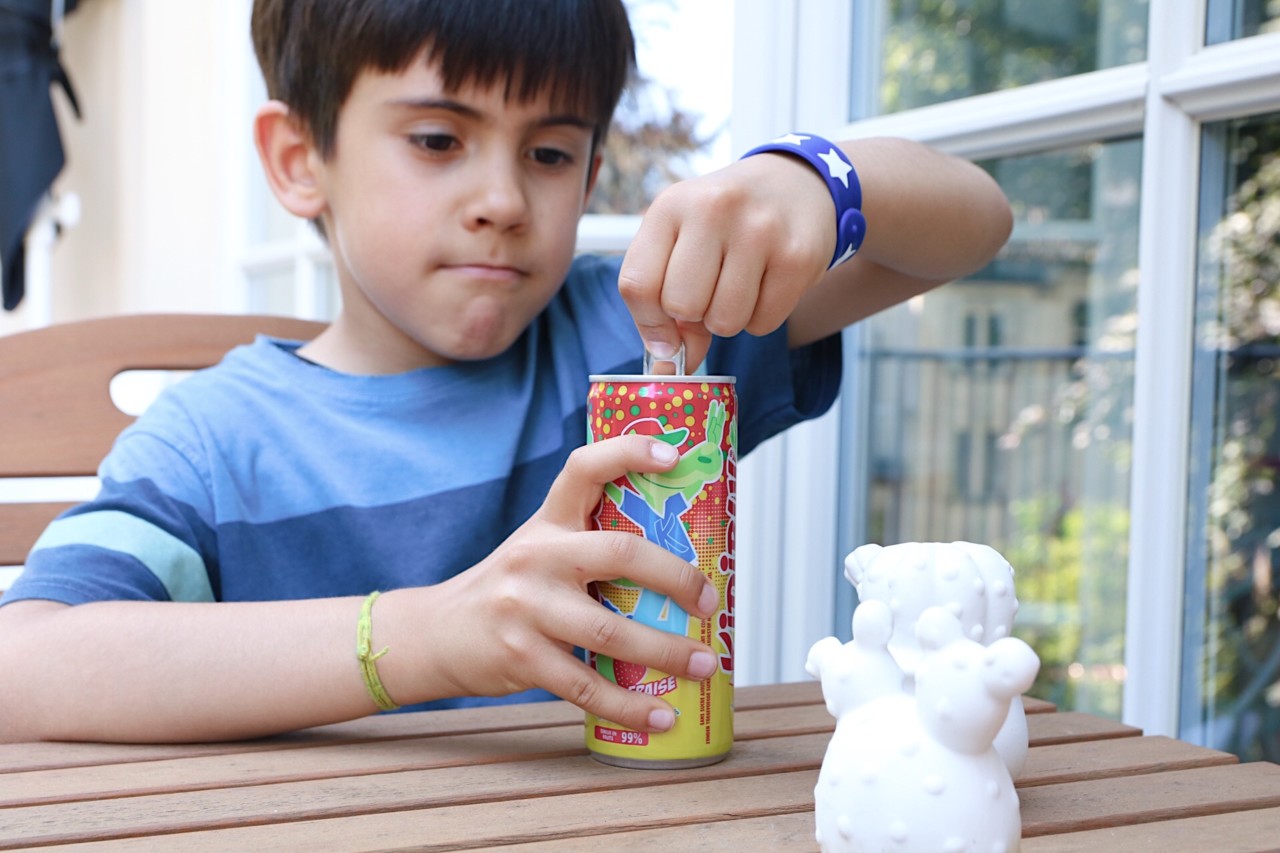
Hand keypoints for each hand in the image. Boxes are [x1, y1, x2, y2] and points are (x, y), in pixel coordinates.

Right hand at [425, 434, 719, 731]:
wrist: (437, 633)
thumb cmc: (511, 588)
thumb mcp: (541, 549)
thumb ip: (592, 546)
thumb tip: (683, 567)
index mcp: (548, 522)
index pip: (584, 468)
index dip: (629, 452)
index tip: (675, 455)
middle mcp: (537, 557)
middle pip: (620, 553)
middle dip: (677, 578)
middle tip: (710, 602)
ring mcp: (526, 608)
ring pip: (611, 632)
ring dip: (666, 653)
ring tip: (704, 665)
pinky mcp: (521, 658)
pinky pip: (587, 687)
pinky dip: (630, 707)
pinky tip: (660, 715)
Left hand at [618, 153, 835, 369]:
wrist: (797, 184)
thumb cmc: (726, 221)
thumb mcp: (684, 240)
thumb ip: (664, 301)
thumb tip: (666, 368)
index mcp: (670, 206)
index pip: (638, 285)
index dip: (649, 322)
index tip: (665, 334)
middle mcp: (712, 210)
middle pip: (681, 307)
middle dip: (694, 315)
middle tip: (711, 292)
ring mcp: (759, 230)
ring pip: (724, 321)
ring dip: (728, 319)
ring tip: (739, 285)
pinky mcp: (797, 256)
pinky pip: (763, 324)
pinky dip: (760, 318)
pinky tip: (767, 284)